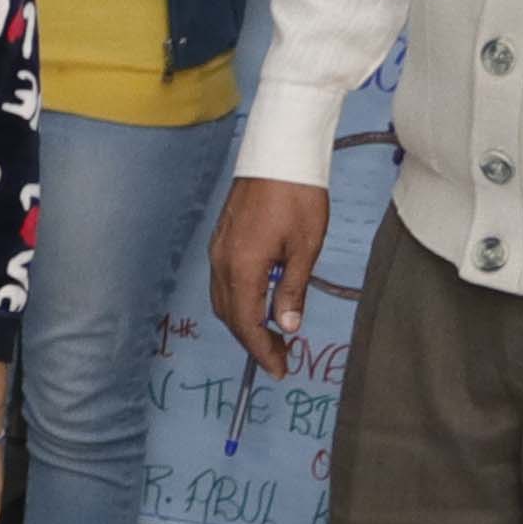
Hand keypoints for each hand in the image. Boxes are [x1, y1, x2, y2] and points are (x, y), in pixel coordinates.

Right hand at [210, 179, 331, 378]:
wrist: (278, 154)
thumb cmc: (298, 197)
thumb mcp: (305, 247)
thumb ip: (292, 290)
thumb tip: (287, 325)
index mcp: (243, 268)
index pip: (247, 323)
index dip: (262, 351)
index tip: (279, 369)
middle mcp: (222, 263)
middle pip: (230, 316)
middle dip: (253, 342)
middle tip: (280, 358)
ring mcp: (217, 251)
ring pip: (223, 300)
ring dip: (244, 322)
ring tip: (272, 335)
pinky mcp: (220, 241)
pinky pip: (222, 282)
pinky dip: (238, 302)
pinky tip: (260, 303)